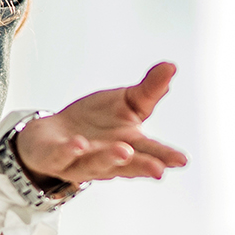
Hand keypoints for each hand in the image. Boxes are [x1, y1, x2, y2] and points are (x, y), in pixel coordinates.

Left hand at [14, 62, 187, 184]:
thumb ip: (149, 90)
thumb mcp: (125, 101)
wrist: (52, 134)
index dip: (165, 157)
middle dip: (141, 165)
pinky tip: (78, 143)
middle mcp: (107, 159)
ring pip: (95, 163)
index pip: (150, 152)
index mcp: (130, 146)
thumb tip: (171, 66)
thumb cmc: (95, 121)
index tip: (182, 160)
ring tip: (122, 150)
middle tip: (158, 168)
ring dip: (108, 158)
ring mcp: (80, 161)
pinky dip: (69, 150)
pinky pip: (61, 156)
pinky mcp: (55, 157)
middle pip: (126, 165)